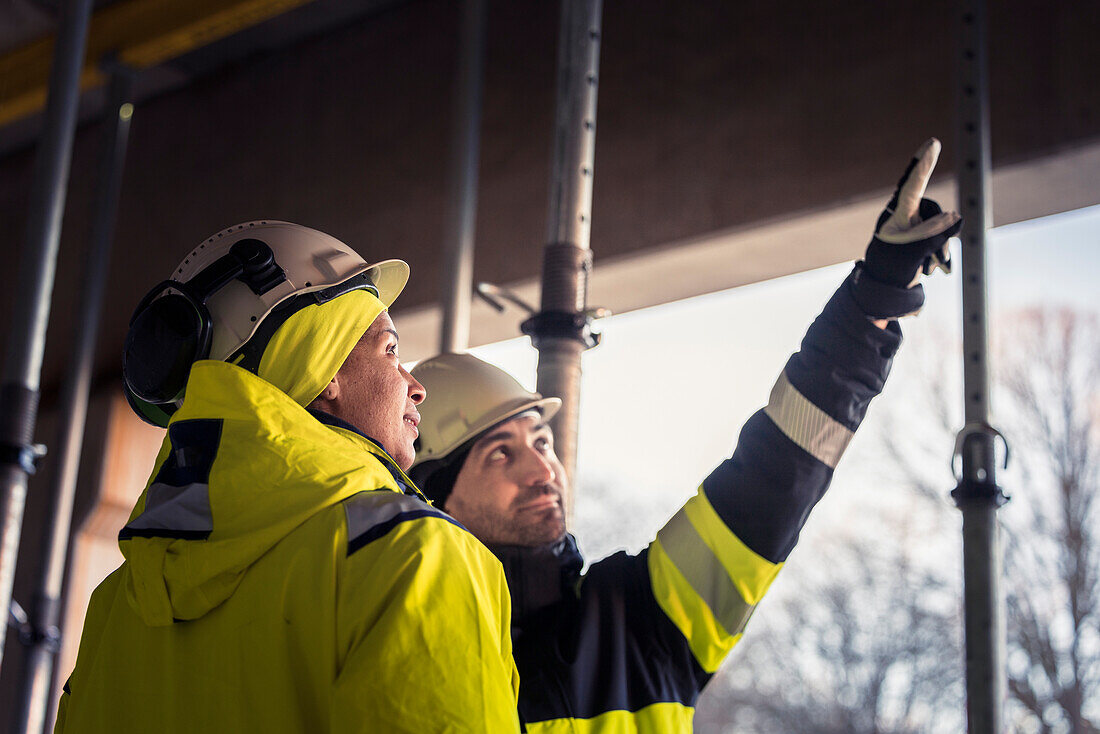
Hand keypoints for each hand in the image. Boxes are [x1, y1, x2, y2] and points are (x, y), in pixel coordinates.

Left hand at [863, 138, 962, 287]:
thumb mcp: (911, 254)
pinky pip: (943, 234)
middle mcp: (907, 212)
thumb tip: (956, 217)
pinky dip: (941, 250)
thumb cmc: (891, 267)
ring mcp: (917, 222)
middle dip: (939, 234)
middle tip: (934, 256)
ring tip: (929, 268)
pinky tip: (932, 266)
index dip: (923, 165)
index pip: (912, 185)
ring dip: (941, 246)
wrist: (885, 286)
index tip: (932, 143)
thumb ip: (934, 236)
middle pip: (937, 211)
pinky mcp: (925, 232)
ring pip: (944, 224)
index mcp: (897, 214)